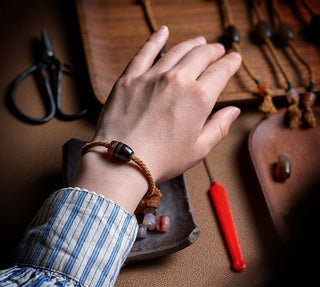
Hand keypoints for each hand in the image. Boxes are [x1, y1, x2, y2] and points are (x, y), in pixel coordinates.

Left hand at [72, 26, 241, 212]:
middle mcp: (177, 80)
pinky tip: (163, 31)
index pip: (221, 71)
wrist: (122, 161)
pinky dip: (156, 39)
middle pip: (201, 55)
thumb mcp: (198, 149)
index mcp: (199, 98)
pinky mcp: (130, 78)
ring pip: (177, 50)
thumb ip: (219, 127)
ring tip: (199, 41)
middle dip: (214, 50)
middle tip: (218, 50)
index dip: (231, 62)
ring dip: (192, 44)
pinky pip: (145, 52)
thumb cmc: (162, 159)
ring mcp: (152, 76)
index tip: (234, 59)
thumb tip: (233, 111)